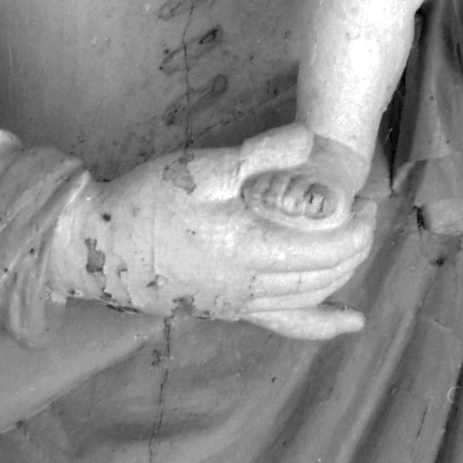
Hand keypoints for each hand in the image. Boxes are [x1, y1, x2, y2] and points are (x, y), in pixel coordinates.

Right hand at [57, 128, 373, 339]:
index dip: (358, 227)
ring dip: (343, 275)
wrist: (95, 245)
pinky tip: (350, 322)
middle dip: (357, 247)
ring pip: (311, 297)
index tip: (368, 200)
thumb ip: (259, 155)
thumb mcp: (201, 167)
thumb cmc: (145, 201)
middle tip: (367, 213)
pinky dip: (323, 323)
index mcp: (250, 249)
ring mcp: (240, 303)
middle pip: (327, 274)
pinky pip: (287, 323)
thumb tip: (308, 139)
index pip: (328, 248)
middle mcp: (251, 286)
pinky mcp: (227, 309)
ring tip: (357, 246)